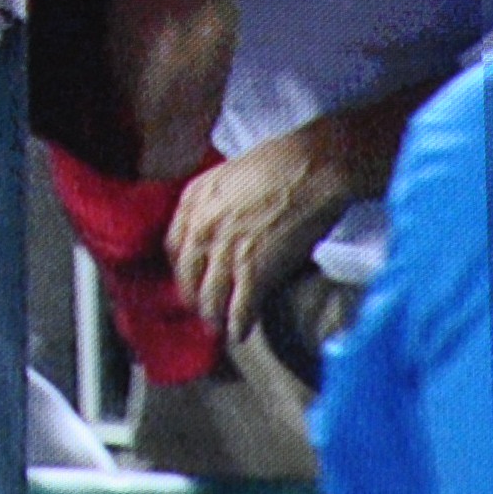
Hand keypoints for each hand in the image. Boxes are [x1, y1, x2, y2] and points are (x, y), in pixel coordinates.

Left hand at [168, 128, 353, 351]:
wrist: (317, 165)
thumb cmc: (287, 161)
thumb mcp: (234, 173)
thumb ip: (219, 202)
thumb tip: (225, 226)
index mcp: (194, 200)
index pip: (175, 247)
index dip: (185, 270)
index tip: (194, 278)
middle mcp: (201, 227)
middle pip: (188, 279)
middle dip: (198, 298)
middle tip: (207, 308)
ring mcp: (225, 251)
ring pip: (210, 300)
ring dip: (216, 318)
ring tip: (223, 326)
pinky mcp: (253, 271)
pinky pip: (239, 310)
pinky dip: (240, 326)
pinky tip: (242, 332)